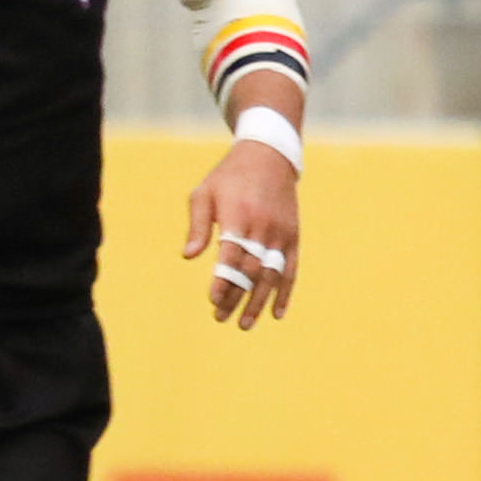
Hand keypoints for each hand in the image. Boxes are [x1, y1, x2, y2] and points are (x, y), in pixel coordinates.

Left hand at [183, 136, 301, 328]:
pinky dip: (285, 293)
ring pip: (271, 275)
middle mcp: (262, 226)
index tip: (214, 300)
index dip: (224, 280)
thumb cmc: (228, 177)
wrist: (269, 156)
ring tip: (244, 324)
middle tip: (220, 318)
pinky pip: (290, 270)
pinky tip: (277, 314)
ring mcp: (281, 233)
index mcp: (238, 215)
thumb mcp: (205, 193)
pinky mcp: (293, 236)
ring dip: (258, 302)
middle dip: (236, 296)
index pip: (231, 255)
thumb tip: (188, 256)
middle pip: (251, 270)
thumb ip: (197, 225)